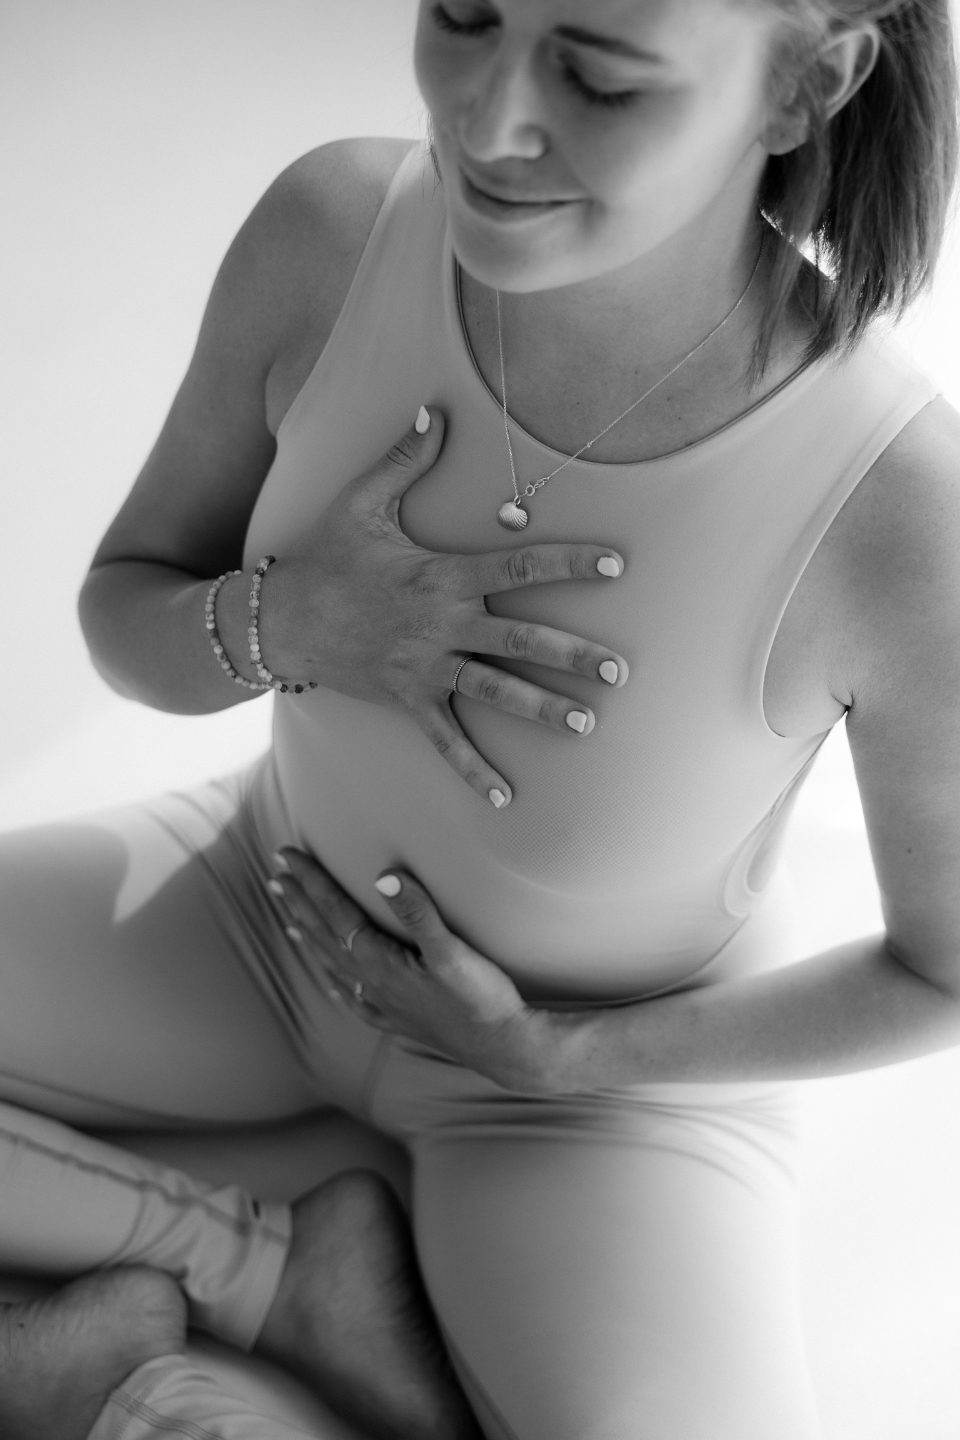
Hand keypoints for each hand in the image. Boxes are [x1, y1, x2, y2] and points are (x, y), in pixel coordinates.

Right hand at [255, 406, 627, 806]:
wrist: (281, 620)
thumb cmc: (326, 557)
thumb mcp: (363, 501)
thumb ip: (405, 459)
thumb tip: (435, 410)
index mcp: (444, 576)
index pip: (521, 565)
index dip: (571, 562)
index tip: (617, 564)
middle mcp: (444, 626)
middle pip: (523, 640)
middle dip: (574, 655)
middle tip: (619, 671)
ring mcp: (428, 668)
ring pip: (497, 692)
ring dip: (544, 710)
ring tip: (588, 724)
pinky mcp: (409, 700)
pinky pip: (446, 741)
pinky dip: (474, 771)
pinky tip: (505, 798)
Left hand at [269, 847, 564, 1093]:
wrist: (501, 1046)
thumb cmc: (480, 997)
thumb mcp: (452, 951)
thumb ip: (418, 913)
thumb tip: (384, 876)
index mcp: (379, 962)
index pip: (334, 911)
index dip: (310, 881)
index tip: (286, 856)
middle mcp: (371, 983)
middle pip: (323, 934)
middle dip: (297, 902)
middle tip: (274, 874)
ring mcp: (381, 1004)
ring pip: (332, 962)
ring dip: (308, 935)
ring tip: (287, 918)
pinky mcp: (396, 1019)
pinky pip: (351, 997)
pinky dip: (334, 981)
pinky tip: (330, 978)